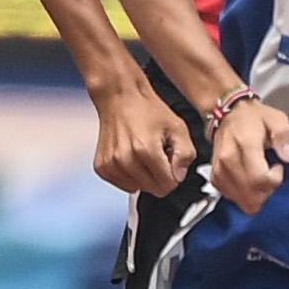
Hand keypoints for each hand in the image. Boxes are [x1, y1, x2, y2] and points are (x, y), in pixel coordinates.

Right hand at [91, 78, 191, 197]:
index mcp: (145, 150)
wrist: (120, 98)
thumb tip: (179, 176)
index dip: (174, 174)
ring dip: (144, 176)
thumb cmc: (147, 110)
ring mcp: (111, 164)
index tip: (169, 160)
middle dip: (159, 176)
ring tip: (143, 154)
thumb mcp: (178, 128)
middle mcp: (125, 159)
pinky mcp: (102, 167)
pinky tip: (132, 158)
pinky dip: (130, 176)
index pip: (168, 185)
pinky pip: (123, 185)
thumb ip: (185, 155)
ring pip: (138, 189)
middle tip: (157, 155)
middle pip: (153, 190)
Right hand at [211, 98, 288, 213]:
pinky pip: (230, 197)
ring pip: (240, 199)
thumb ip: (284, 136)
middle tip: (270, 173)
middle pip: (250, 194)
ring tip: (260, 177)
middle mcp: (228, 159)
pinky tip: (249, 182)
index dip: (274, 180)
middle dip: (267, 190)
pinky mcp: (215, 177)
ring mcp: (219, 169)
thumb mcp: (276, 119)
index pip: (259, 178)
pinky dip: (243, 195)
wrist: (228, 114)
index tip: (278, 167)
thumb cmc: (254, 118)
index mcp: (245, 144)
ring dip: (255, 195)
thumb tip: (288, 157)